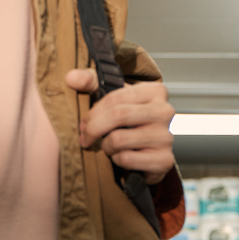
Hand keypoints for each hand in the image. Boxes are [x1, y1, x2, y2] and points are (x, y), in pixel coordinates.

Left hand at [65, 69, 174, 184]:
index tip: (84, 122)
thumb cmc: (127, 119)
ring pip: (119, 140)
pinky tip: (122, 156)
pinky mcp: (164, 160)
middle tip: (85, 137)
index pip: (116, 99)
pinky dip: (117, 160)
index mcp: (156, 91)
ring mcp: (167, 137)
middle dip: (94, 129)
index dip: (93, 113)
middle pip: (118, 116)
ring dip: (106, 146)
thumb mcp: (111, 95)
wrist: (147, 148)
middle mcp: (165, 111)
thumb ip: (90, 81)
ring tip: (109, 146)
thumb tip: (71, 78)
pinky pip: (126, 159)